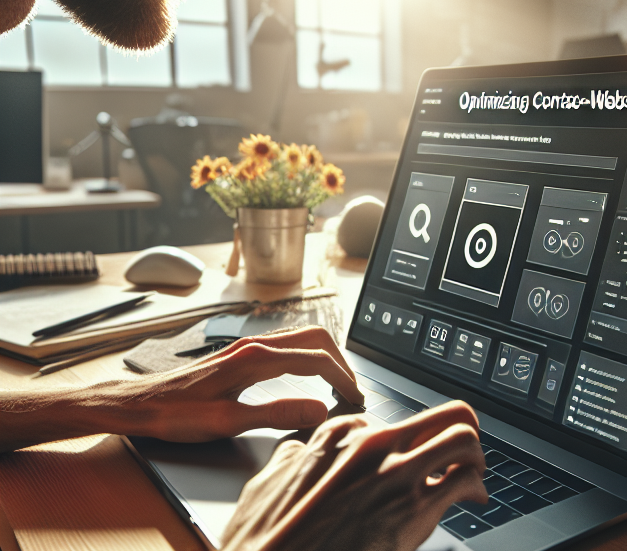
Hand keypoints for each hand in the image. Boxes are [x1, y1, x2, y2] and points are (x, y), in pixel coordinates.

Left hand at [122, 325, 364, 441]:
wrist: (138, 403)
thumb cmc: (175, 414)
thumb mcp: (228, 421)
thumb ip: (277, 414)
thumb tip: (318, 410)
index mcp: (256, 359)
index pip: (316, 360)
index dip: (342, 379)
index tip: (355, 399)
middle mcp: (255, 346)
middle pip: (315, 339)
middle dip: (341, 363)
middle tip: (353, 390)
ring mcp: (248, 347)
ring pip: (302, 339)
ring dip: (326, 357)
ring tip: (338, 383)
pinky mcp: (242, 354)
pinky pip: (287, 345)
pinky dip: (309, 357)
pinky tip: (307, 376)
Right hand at [221, 401, 487, 550]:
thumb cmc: (265, 543)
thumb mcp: (265, 488)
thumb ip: (289, 463)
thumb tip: (296, 454)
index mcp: (338, 438)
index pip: (394, 422)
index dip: (410, 442)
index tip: (416, 454)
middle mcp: (372, 446)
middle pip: (444, 414)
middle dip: (464, 431)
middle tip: (467, 452)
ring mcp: (395, 473)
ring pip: (462, 437)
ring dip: (475, 457)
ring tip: (473, 475)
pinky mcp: (414, 507)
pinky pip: (464, 480)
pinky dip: (476, 488)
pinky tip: (473, 499)